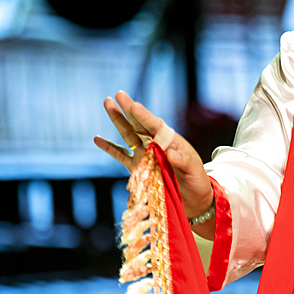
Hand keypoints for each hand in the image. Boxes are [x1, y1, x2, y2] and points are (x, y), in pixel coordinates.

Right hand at [94, 91, 213, 219]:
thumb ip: (183, 161)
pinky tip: (97, 138)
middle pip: (139, 124)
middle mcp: (155, 144)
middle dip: (128, 109)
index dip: (143, 115)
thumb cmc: (197, 180)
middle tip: (118, 94)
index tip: (133, 104)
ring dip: (117, 121)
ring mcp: (144, 155)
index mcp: (170, 141)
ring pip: (128, 135)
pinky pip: (120, 156)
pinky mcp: (137, 168)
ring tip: (107, 104)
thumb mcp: (194, 169)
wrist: (194, 199)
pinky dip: (109, 148)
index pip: (155, 125)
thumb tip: (169, 153)